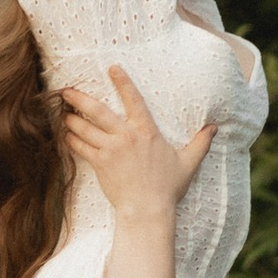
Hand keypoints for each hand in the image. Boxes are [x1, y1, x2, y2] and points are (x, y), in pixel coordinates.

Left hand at [61, 65, 214, 222]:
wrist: (147, 210)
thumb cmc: (168, 188)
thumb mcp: (188, 163)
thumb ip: (200, 143)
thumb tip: (214, 128)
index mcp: (147, 131)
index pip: (134, 100)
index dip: (122, 82)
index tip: (112, 68)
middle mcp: (126, 136)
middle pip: (97, 111)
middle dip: (80, 99)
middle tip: (66, 91)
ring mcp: (110, 149)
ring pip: (84, 128)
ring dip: (71, 119)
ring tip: (63, 113)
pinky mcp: (100, 163)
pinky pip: (81, 147)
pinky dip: (71, 140)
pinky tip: (65, 135)